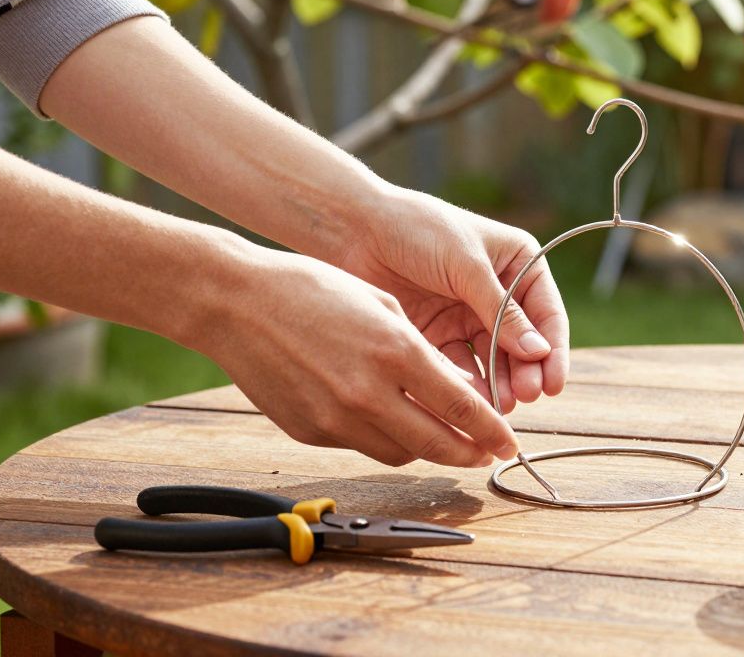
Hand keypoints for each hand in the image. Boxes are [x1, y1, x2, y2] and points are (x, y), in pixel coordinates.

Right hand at [202, 247, 519, 466]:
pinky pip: (362, 447)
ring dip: (427, 450)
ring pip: (401, 454)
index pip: (462, 407)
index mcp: (395, 352)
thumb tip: (457, 391)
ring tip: (443, 439)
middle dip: (470, 453)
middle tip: (486, 454)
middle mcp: (369, 392)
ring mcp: (336, 418)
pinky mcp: (310, 432)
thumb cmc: (311, 289)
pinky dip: (384, 440)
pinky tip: (392, 423)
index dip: (492, 431)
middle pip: (437, 444)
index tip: (508, 442)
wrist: (235, 302)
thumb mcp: (383, 306)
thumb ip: (423, 352)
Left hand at [336, 187, 569, 412]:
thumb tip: (539, 353)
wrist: (354, 229)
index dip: (553, 350)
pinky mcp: (437, 336)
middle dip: (525, 372)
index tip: (552, 384)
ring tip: (499, 406)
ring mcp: (466, 316)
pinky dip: (466, 385)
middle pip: (522, 343)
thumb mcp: (467, 265)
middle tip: (524, 397)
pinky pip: (458, 366)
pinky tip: (470, 401)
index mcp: (517, 264)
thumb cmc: (417, 229)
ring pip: (492, 360)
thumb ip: (502, 311)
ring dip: (499, 384)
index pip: (546, 313)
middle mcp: (497, 293)